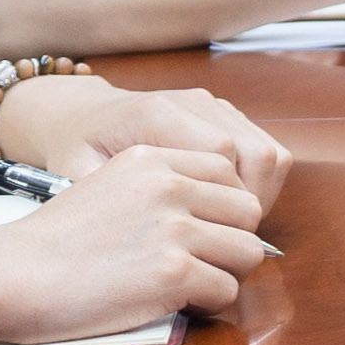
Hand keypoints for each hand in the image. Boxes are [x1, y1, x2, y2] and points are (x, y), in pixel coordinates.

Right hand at [0, 145, 272, 340]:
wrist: (10, 275)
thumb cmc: (53, 243)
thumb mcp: (106, 185)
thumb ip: (159, 188)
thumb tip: (211, 214)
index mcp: (154, 160)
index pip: (228, 173)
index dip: (223, 209)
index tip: (204, 233)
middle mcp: (170, 187)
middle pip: (248, 212)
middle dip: (232, 241)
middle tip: (202, 264)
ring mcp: (174, 229)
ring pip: (248, 251)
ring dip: (226, 273)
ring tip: (191, 285)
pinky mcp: (172, 272)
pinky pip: (226, 290)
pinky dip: (209, 303)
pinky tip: (176, 303)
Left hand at [1, 74, 295, 209]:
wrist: (84, 114)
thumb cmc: (78, 148)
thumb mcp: (75, 173)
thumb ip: (108, 197)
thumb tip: (147, 237)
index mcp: (159, 113)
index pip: (222, 153)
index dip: (230, 200)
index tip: (215, 237)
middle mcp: (196, 103)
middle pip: (258, 152)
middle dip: (254, 204)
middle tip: (230, 241)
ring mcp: (216, 106)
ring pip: (269, 152)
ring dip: (261, 195)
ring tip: (230, 228)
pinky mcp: (226, 116)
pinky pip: (263, 150)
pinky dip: (258, 184)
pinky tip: (228, 209)